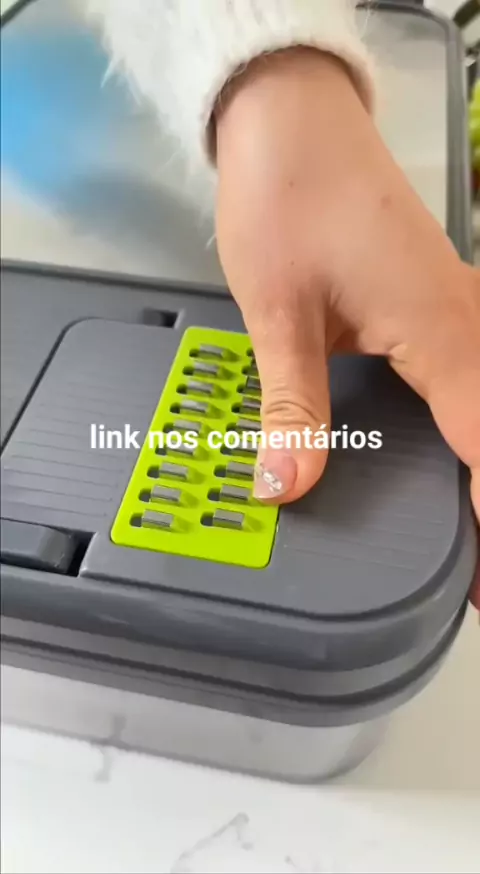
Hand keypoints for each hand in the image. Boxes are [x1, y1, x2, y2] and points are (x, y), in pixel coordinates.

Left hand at [213, 49, 479, 607]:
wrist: (292, 124)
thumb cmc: (286, 201)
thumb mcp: (280, 313)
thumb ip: (293, 406)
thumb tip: (287, 488)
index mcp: (440, 334)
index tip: (479, 578)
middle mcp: (469, 325)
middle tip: (473, 575)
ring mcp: (463, 311)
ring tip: (467, 533)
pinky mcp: (443, 304)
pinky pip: (475, 378)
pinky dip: (471, 427)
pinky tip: (450, 458)